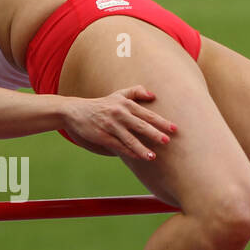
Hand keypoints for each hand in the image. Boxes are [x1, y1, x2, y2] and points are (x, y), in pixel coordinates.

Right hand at [62, 87, 176, 160]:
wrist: (76, 111)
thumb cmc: (101, 104)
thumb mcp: (117, 94)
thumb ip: (136, 92)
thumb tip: (153, 95)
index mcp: (125, 104)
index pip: (147, 114)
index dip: (161, 121)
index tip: (174, 128)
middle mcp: (119, 114)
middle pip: (140, 125)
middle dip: (154, 134)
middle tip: (167, 141)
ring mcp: (110, 125)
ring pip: (129, 138)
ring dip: (142, 148)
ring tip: (153, 156)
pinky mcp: (102, 136)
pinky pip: (118, 145)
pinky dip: (128, 152)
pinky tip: (138, 157)